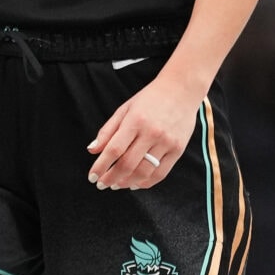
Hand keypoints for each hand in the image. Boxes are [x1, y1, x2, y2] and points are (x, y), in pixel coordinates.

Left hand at [87, 74, 199, 191]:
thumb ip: (108, 130)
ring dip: (127, 183)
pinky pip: (161, 173)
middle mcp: (152, 133)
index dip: (100, 166)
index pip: (114, 149)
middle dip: (111, 178)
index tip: (92, 177)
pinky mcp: (178, 149)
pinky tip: (135, 184)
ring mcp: (167, 142)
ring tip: (116, 185)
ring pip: (144, 172)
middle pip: (128, 164)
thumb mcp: (125, 109)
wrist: (182, 90)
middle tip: (102, 184)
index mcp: (135, 121)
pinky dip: (146, 182)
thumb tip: (92, 150)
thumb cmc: (149, 99)